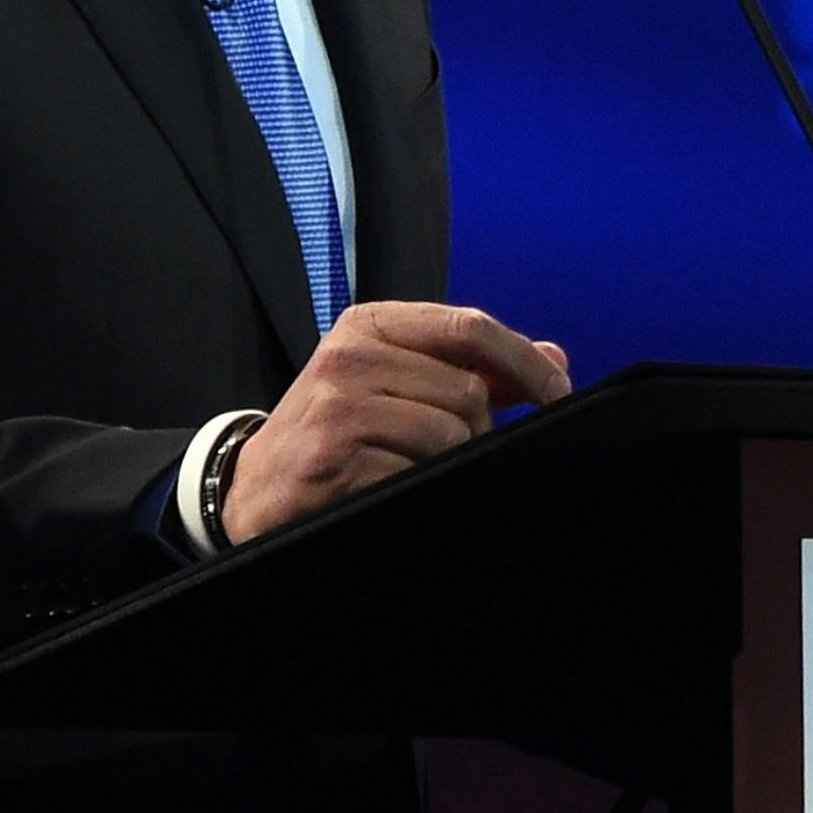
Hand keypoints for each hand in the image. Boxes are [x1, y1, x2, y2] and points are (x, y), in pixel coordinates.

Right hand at [221, 302, 570, 542]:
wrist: (253, 486)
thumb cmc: (337, 429)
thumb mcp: (396, 382)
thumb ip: (473, 367)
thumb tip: (555, 358)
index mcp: (369, 325)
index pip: (471, 327)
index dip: (526, 362)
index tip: (559, 394)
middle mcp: (349, 357)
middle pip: (468, 391)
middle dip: (476, 429)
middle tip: (446, 448)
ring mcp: (337, 408)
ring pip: (450, 435)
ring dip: (447, 462)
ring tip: (409, 465)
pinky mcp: (332, 459)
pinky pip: (417, 474)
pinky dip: (416, 486)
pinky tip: (387, 485)